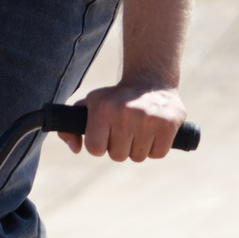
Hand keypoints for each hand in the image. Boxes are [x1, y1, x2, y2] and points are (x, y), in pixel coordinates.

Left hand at [67, 79, 185, 161]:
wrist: (151, 80)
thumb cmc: (115, 98)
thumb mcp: (89, 105)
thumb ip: (69, 127)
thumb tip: (75, 149)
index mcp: (103, 109)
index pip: (95, 149)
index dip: (100, 145)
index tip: (107, 133)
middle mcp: (125, 113)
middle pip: (118, 156)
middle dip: (121, 146)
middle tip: (126, 128)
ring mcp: (148, 119)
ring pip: (138, 157)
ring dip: (139, 147)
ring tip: (140, 128)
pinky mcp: (168, 124)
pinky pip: (157, 154)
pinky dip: (156, 146)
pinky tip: (154, 130)